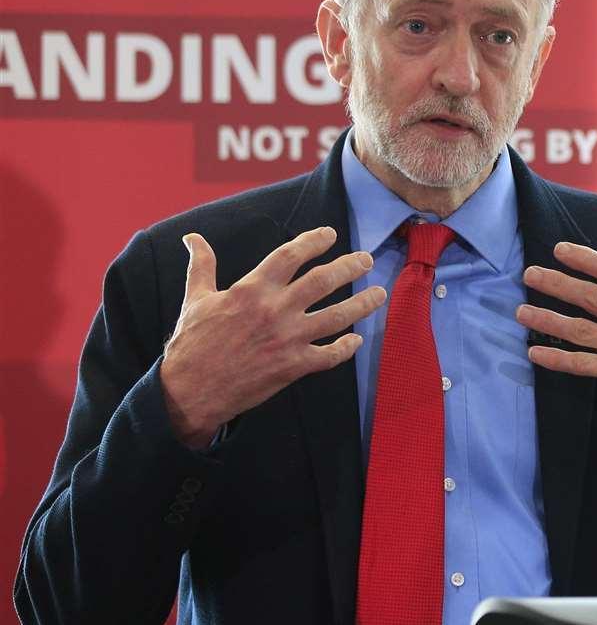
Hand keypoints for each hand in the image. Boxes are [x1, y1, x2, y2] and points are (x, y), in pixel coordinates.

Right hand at [159, 227, 385, 448]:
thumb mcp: (195, 298)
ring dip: (361, 304)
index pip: (290, 255)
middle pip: (322, 281)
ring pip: (336, 316)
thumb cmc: (192, 342)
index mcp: (251, 289)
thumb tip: (192, 238)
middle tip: (366, 259)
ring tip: (380, 294)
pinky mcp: (293, 366)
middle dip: (349, 267)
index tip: (330, 234)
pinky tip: (357, 341)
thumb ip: (202, 266)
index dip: (313, 241)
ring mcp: (287, 338)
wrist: (189, 390)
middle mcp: (274, 310)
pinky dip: (346, 348)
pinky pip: (329, 355)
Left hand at [517, 241, 596, 424]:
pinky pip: (582, 365)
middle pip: (590, 296)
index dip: (585, 258)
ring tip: (521, 312)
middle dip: (556, 283)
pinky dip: (557, 359)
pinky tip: (535, 353)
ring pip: (579, 329)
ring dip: (547, 320)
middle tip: (529, 274)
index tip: (560, 250)